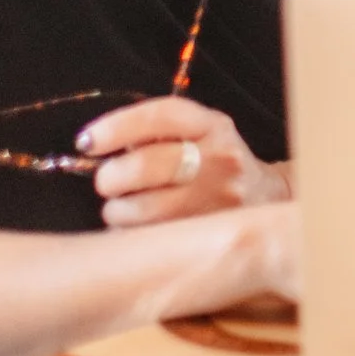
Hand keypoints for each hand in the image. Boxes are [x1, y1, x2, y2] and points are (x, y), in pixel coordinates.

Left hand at [79, 96, 291, 227]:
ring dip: (120, 212)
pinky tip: (140, 228)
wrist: (267, 199)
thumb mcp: (198, 133)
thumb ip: (155, 134)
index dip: (118, 126)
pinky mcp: (211, 235)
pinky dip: (132, 235)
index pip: (161, 116)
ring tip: (126, 208)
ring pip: (143, 210)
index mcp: (213, 125)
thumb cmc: (213, 162)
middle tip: (107, 182)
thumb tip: (94, 148)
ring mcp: (219, 199)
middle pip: (147, 165)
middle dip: (111, 177)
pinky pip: (150, 239)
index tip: (87, 141)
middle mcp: (221, 158)